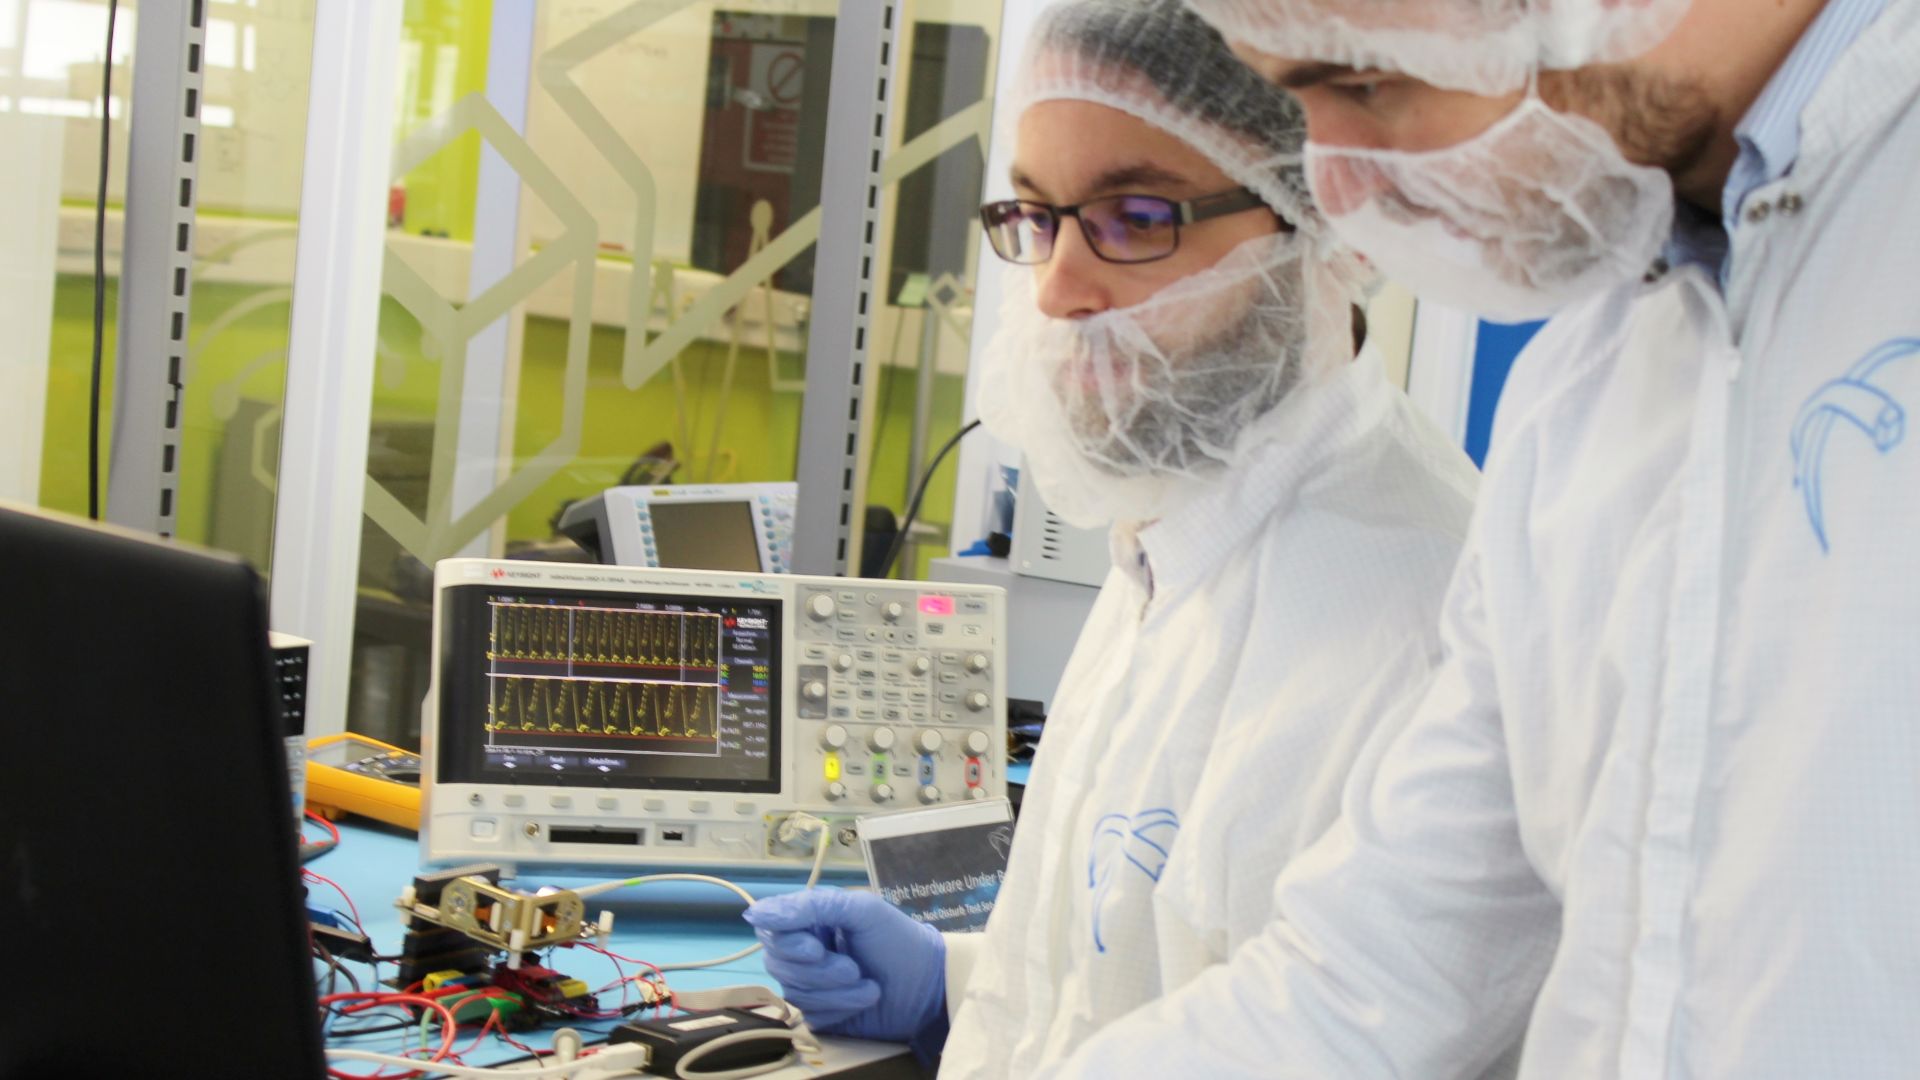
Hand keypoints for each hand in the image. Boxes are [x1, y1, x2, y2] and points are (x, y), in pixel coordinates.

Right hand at [744, 888, 945, 1041]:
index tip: (816, 949)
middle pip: (778, 963)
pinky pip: (810, 1015)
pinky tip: (863, 1000)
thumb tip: (755, 912)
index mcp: (810, 920)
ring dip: (837, 991)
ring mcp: (810, 984)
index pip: (771, 929)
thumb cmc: (897, 940)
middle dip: (821, 971)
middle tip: (855, 967)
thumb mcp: (860, 910)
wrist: (928, 986)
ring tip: (869, 985)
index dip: (787, 942)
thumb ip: (811, 906)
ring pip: (794, 991)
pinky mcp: (820, 1013)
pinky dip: (840, 1009)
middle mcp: (803, 950)